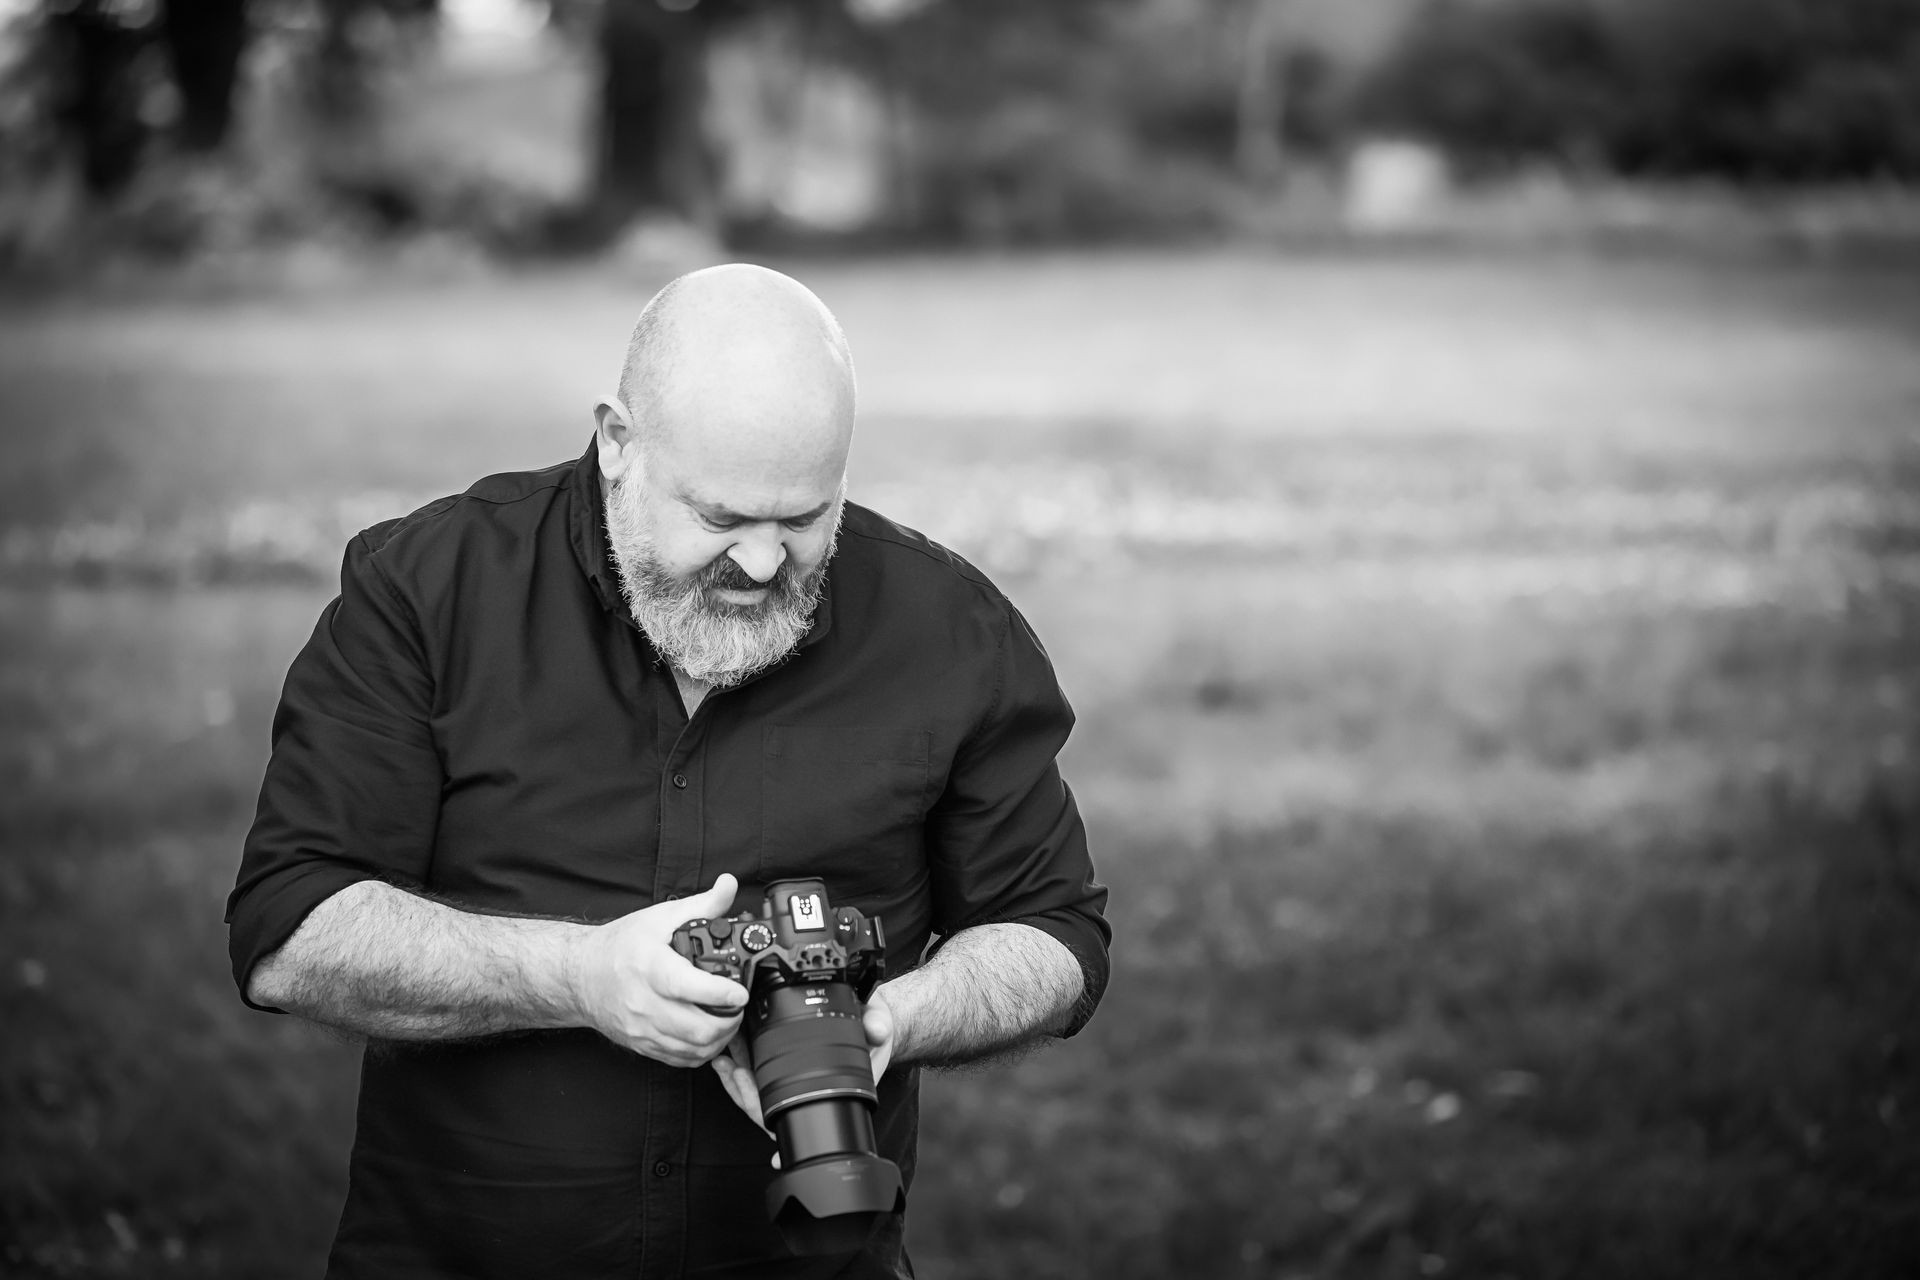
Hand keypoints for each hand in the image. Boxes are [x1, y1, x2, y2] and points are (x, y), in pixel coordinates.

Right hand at [568, 874, 748, 1067]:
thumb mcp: (660, 918)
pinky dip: (701, 1052)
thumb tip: (729, 885)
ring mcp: (642, 1029)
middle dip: (729, 1021)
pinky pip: (680, 1060)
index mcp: (651, 968)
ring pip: (692, 1049)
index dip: (720, 993)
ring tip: (728, 1019)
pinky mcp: (642, 1045)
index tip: (740, 992)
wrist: (579, 976)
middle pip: (697, 1029)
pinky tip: (709, 1034)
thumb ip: (702, 905)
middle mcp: (645, 1003)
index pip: (688, 987)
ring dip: (720, 1038)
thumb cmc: (620, 946)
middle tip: (738, 1005)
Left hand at [711, 987, 900, 1167]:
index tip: (761, 1111)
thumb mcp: (879, 1022)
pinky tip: (727, 1058)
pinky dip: (739, 1072)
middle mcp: (809, 1092)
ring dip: (737, 1084)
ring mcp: (794, 1084)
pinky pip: (757, 1082)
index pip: (801, 1112)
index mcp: (833, 1089)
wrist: (870, 1024)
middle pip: (772, 1111)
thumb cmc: (873, 1030)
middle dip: (748, 1095)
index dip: (780, 1119)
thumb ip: (879, 1025)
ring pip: (760, 1098)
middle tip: (736, 1072)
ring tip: (724, 1063)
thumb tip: (877, 1031)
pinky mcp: (783, 1071)